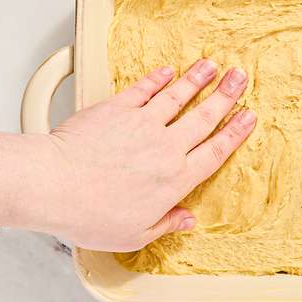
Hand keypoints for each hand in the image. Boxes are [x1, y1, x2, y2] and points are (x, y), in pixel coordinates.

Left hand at [31, 59, 256, 250]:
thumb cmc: (88, 215)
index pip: (215, 151)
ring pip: (178, 97)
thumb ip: (164, 224)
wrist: (52, 186)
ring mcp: (143, 124)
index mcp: (175, 180)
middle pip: (204, 117)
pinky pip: (143, 90)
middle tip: (241, 77)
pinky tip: (168, 71)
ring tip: (212, 66)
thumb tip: (186, 220)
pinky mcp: (117, 109)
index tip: (249, 117)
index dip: (235, 132)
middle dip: (226, 96)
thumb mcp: (132, 235)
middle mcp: (166, 148)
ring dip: (197, 80)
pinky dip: (157, 79)